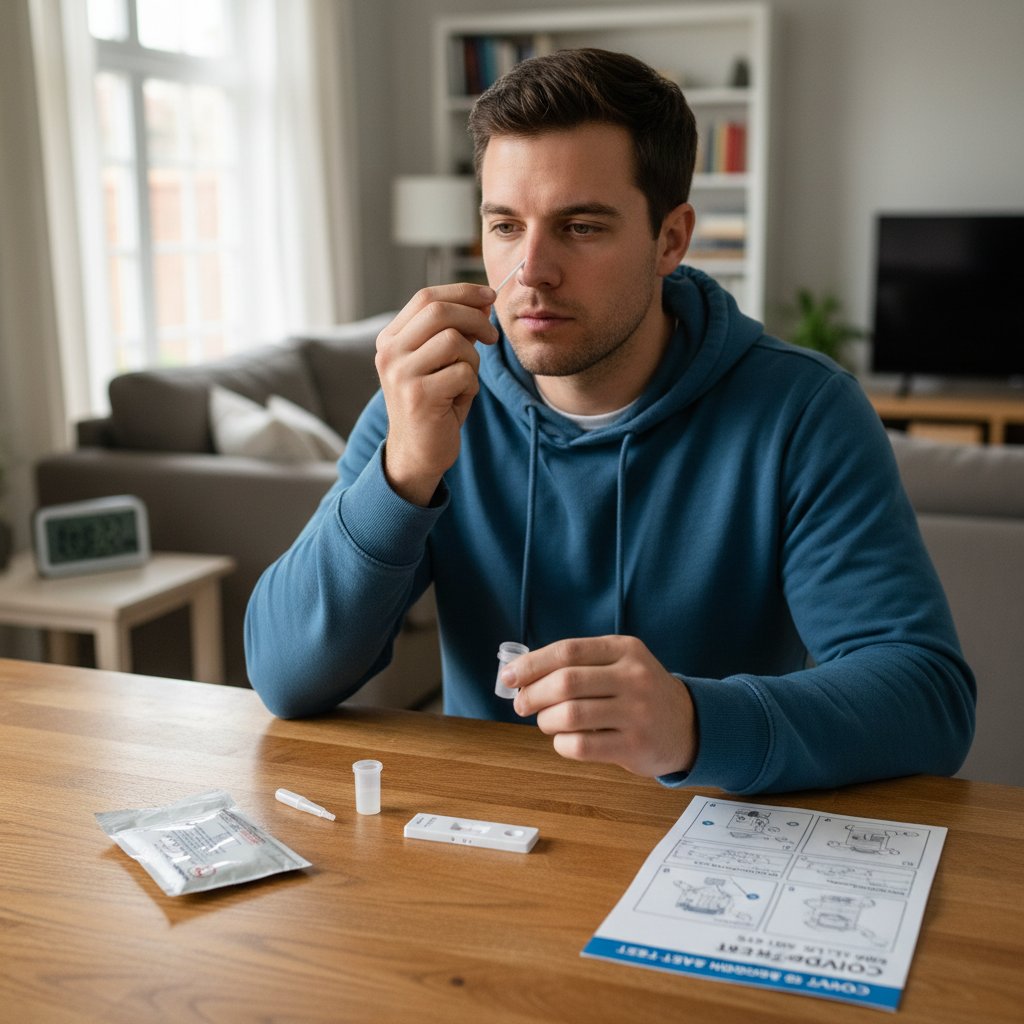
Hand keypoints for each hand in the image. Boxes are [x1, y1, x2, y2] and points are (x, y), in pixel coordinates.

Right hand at [375, 284, 498, 505]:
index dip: (462, 292)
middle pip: (439, 311)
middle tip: (492, 336)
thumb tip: (483, 301)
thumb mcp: (441, 362)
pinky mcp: (419, 396)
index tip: (489, 296)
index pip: (426, 297)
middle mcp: (389, 353)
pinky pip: (463, 372)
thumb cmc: (434, 405)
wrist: (418, 453)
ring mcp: (401, 374)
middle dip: (474, 318)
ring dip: (473, 359)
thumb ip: (454, 331)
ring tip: (465, 380)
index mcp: (391, 339)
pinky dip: (471, 385)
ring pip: (454, 341)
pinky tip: (460, 399)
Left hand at [504, 635, 697, 776]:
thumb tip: (520, 676)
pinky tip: (565, 740)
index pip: (567, 651)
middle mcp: (634, 677)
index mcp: (624, 649)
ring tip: (547, 722)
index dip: (531, 664)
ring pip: (570, 715)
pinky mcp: (635, 746)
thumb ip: (577, 665)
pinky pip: (582, 746)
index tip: (509, 677)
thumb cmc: (638, 692)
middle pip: (565, 683)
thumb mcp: (619, 664)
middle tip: (522, 705)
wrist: (687, 724)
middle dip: (533, 695)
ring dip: (546, 721)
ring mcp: (637, 712)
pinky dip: (562, 744)